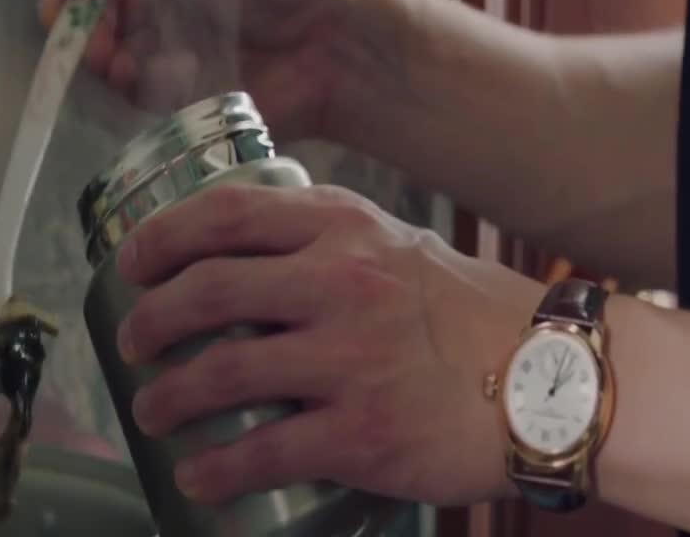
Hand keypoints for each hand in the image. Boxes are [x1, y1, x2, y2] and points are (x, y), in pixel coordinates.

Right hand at [37, 0, 361, 139]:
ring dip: (110, 64)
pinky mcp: (186, 94)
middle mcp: (160, 0)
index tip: (58, 12)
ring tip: (130, 65)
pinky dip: (144, 89)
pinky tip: (166, 80)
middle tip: (98, 46)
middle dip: (85, 34)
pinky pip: (143, 96)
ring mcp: (171, 49)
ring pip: (110, 62)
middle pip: (91, 22)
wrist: (333, 38)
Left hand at [112, 181, 543, 505]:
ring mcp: (351, 359)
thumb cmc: (474, 313)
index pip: (228, 213)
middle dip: (150, 320)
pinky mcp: (363, 433)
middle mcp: (342, 283)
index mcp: (346, 229)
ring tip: (150, 410)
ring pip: (222, 372)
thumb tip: (251, 253)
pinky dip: (216, 468)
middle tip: (131, 344)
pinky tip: (196, 476)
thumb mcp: (400, 247)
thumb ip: (331, 243)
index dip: (163, 237)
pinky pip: (263, 451)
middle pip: (208, 291)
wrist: (558, 381)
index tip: (130, 261)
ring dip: (167, 396)